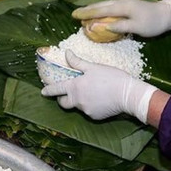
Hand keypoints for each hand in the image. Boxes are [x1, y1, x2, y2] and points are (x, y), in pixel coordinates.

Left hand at [41, 52, 156, 123]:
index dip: (49, 90)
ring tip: (94, 92)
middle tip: (67, 94)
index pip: (57, 89)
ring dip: (81, 100)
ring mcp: (85, 110)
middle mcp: (77, 100)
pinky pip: (89, 111)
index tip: (43, 92)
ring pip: (78, 106)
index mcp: (75, 87)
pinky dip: (91, 105)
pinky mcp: (94, 116)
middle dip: (63, 99)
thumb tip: (67, 53)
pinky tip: (101, 99)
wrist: (128, 94)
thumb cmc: (111, 77)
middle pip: (64, 103)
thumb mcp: (93, 67)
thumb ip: (77, 62)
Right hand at [71, 0, 170, 36]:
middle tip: (74, 14)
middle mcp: (121, 2)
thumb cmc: (153, 23)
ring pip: (104, 4)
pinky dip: (100, 8)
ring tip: (82, 12)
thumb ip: (120, 26)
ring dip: (93, 8)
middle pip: (100, 5)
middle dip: (87, 9)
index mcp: (122, 7)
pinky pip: (109, 6)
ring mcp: (124, 2)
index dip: (88, 13)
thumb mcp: (138, 27)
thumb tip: (104, 26)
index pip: (101, 10)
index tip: (75, 16)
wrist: (167, 14)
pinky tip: (98, 11)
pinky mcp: (127, 5)